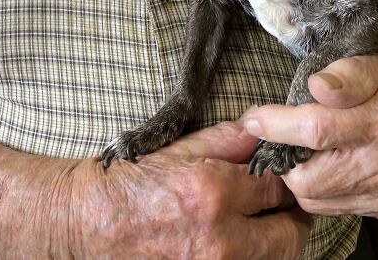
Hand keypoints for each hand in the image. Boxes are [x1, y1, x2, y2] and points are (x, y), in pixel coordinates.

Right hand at [66, 122, 310, 258]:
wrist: (88, 224)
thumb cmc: (128, 184)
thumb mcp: (175, 150)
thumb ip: (225, 140)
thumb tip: (262, 131)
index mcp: (213, 191)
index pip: (278, 186)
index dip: (285, 178)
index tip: (284, 175)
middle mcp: (219, 238)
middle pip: (290, 235)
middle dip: (290, 217)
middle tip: (282, 206)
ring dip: (274, 243)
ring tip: (262, 226)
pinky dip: (250, 258)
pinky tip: (239, 242)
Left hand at [240, 37, 377, 222]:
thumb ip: (347, 73)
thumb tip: (315, 87)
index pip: (316, 130)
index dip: (275, 125)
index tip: (251, 118)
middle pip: (309, 178)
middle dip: (283, 158)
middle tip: (278, 133)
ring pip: (318, 200)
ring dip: (300, 176)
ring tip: (301, 147)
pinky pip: (338, 208)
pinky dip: (323, 189)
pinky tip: (329, 163)